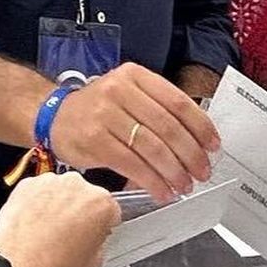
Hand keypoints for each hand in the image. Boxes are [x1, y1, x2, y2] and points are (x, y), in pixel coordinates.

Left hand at [0, 172, 120, 266]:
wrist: (16, 266)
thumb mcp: (93, 265)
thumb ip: (99, 243)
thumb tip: (92, 241)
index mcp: (102, 203)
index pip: (110, 210)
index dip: (102, 225)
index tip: (95, 233)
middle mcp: (77, 186)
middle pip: (84, 196)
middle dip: (79, 212)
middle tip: (69, 236)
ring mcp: (50, 182)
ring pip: (59, 192)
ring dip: (56, 206)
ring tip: (47, 233)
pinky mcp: (27, 184)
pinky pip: (37, 192)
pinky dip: (35, 204)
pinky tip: (32, 226)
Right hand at [48, 62, 217, 203]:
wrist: (53, 116)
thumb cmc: (98, 109)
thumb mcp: (128, 95)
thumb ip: (158, 110)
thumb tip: (197, 141)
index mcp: (135, 76)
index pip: (177, 101)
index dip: (200, 126)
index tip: (213, 146)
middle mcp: (119, 90)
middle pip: (167, 126)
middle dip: (191, 154)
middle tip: (202, 172)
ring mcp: (105, 115)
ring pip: (152, 147)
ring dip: (174, 171)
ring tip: (184, 185)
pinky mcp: (94, 140)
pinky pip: (132, 164)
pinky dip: (152, 181)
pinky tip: (162, 190)